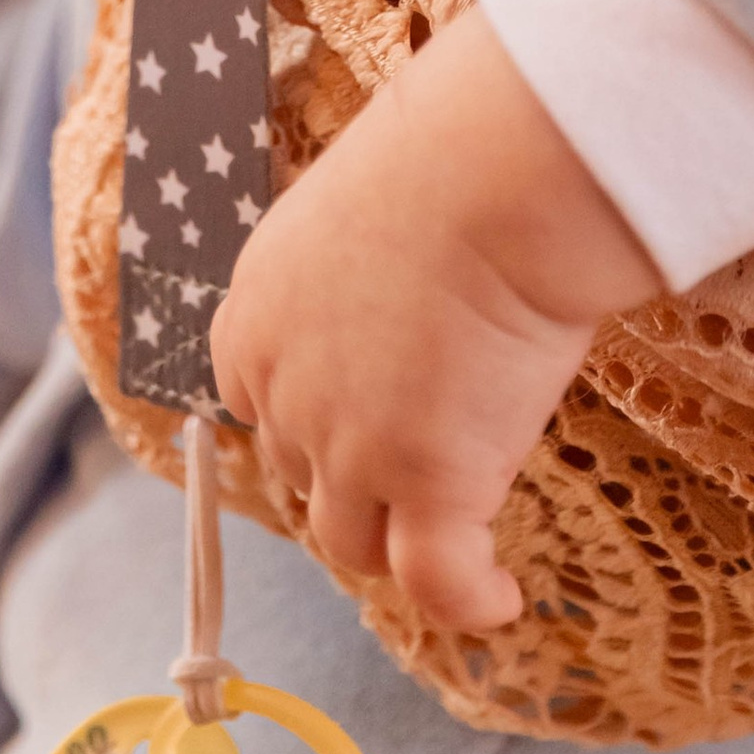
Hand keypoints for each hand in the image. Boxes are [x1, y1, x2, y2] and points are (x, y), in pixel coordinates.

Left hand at [209, 11, 659, 632]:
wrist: (494, 172)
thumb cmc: (448, 152)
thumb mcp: (358, 204)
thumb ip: (355, 266)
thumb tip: (403, 278)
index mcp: (254, 319)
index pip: (254, 404)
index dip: (305, 421)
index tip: (353, 419)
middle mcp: (284, 397)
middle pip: (305, 475)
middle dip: (356, 476)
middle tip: (424, 460)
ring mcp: (354, 452)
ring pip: (356, 541)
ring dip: (402, 541)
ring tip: (458, 533)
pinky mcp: (430, 488)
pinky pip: (439, 580)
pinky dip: (468, 601)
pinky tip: (499, 600)